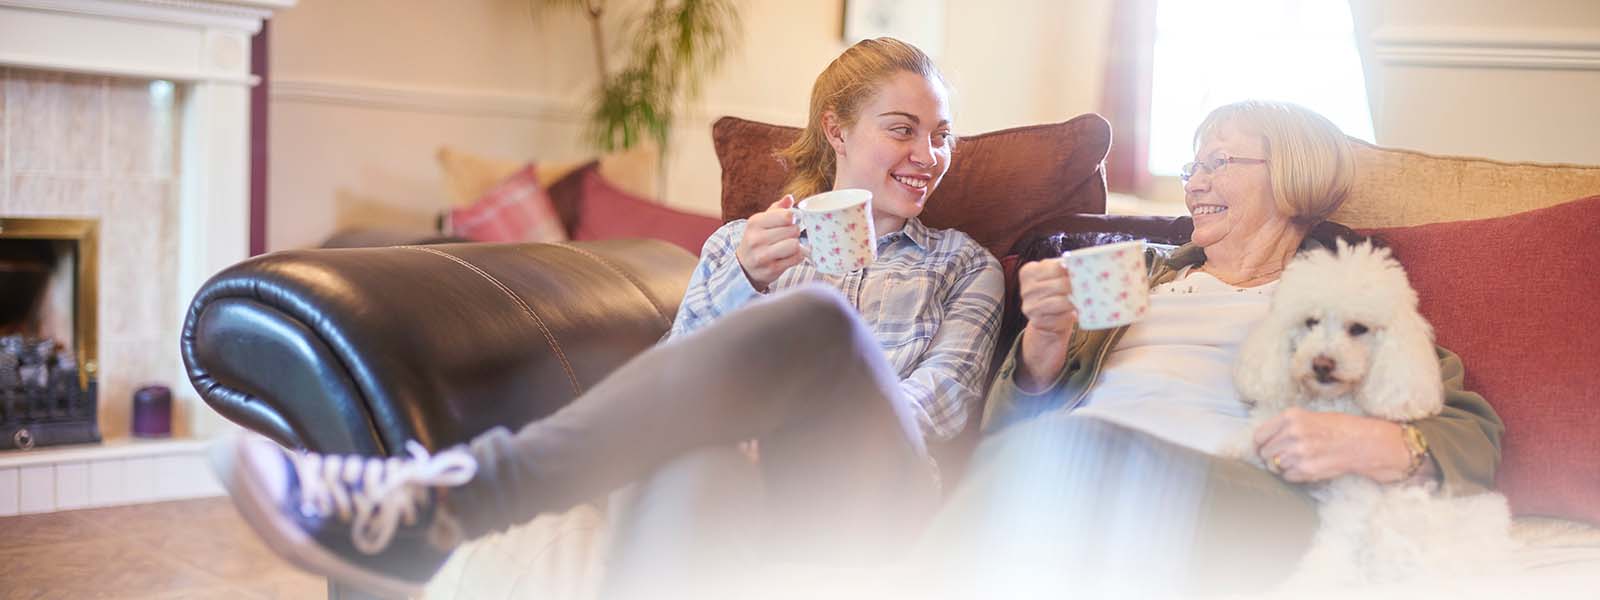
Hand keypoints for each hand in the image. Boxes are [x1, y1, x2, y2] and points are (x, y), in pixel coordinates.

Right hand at [735, 195, 805, 290]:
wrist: (744, 267)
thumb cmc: (757, 240)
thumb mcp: (762, 222)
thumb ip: (777, 209)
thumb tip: (789, 198)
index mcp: (755, 222)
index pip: (786, 215)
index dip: (792, 218)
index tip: (788, 222)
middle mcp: (756, 239)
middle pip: (793, 230)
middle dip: (794, 233)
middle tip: (788, 236)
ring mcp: (763, 255)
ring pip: (794, 245)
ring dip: (796, 245)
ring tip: (789, 246)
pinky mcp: (772, 269)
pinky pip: (796, 258)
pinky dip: (797, 256)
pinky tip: (789, 256)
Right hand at [1015, 258, 1077, 390]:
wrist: (1048, 321)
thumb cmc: (1055, 294)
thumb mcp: (1055, 277)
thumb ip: (1065, 268)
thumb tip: (1086, 262)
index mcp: (1028, 272)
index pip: (1054, 266)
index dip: (1071, 269)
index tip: (1082, 270)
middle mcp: (1026, 289)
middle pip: (1059, 284)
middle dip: (1076, 286)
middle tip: (1088, 287)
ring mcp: (1030, 307)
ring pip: (1060, 301)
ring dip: (1075, 301)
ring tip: (1084, 300)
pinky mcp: (1037, 322)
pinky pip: (1060, 317)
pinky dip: (1070, 316)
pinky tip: (1075, 313)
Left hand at [1252, 408, 1413, 482]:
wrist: (1363, 442)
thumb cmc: (1339, 427)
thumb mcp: (1310, 416)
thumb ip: (1287, 426)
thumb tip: (1265, 440)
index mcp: (1291, 417)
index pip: (1260, 435)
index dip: (1259, 444)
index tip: (1261, 448)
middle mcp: (1292, 433)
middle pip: (1266, 452)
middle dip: (1271, 456)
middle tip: (1283, 456)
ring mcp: (1299, 453)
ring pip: (1275, 466)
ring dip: (1283, 466)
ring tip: (1299, 460)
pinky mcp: (1307, 469)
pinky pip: (1288, 476)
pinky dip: (1293, 475)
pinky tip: (1306, 467)